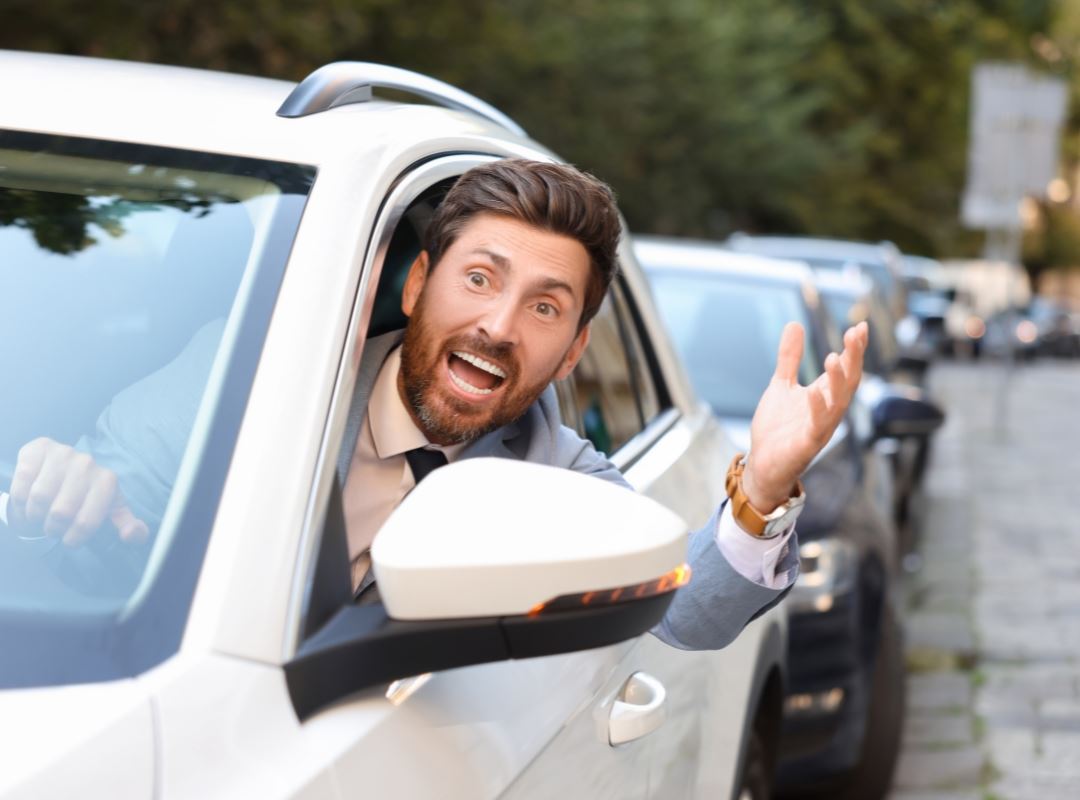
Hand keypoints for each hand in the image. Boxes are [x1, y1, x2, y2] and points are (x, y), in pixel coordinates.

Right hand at [8, 437, 147, 544]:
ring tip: (41, 514)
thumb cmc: (89, 501)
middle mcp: (87, 463)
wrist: (63, 477)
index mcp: (108, 481)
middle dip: (53, 528)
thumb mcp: (112, 516)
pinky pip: (22, 482)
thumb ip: (131, 529)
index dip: (74, 538)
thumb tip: (131, 535)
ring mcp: (62, 453)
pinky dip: (21, 499)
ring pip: (39, 498)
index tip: (70, 539)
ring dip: (35, 515)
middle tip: (53, 527)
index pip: (87, 522)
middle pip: (60, 512)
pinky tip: (29, 499)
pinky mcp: (38, 449)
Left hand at [742, 321, 868, 510]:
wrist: (763, 463)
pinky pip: (817, 426)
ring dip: (838, 381)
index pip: (845, 368)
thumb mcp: (781, 384)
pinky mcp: (807, 444)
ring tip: (834, 357)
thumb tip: (795, 324)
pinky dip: (817, 409)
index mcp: (824, 394)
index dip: (854, 348)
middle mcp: (828, 410)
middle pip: (848, 381)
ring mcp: (820, 427)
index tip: (860, 326)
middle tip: (855, 334)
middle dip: (853, 358)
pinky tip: (814, 393)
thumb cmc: (777, 427)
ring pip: (838, 403)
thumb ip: (790, 357)